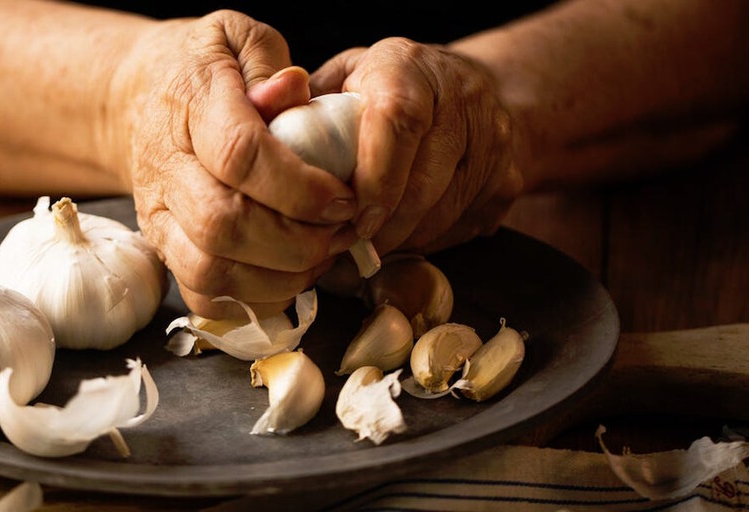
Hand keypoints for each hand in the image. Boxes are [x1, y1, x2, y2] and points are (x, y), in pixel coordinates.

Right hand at [108, 11, 358, 317]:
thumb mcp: (238, 39)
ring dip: (279, 276)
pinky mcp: (162, 247)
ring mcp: (158, 215)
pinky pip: (202, 294)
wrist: (139, 98)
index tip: (345, 198)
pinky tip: (288, 274)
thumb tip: (296, 91)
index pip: (240, 156)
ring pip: (210, 270)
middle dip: (296, 242)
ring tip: (320, 255)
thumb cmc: (205, 66)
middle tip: (341, 232)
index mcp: (190, 105)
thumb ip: (270, 64)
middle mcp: (166, 168)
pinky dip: (252, 299)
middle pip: (223, 225)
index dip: (300, 187)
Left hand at [311, 38, 523, 253]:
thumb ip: (302, 107)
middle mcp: (460, 97)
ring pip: (444, 212)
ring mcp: (492, 140)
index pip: (398, 120)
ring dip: (400, 240)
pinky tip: (399, 239)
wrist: (475, 92)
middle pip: (424, 179)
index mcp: (407, 67)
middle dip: (381, 225)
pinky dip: (425, 241)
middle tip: (346, 248)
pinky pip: (463, 226)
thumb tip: (258, 136)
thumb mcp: (343, 81)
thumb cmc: (385, 92)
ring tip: (366, 248)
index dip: (374, 177)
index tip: (352, 217)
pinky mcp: (507, 179)